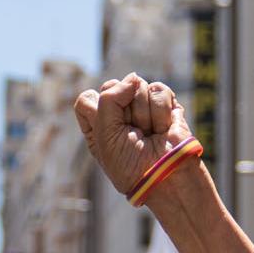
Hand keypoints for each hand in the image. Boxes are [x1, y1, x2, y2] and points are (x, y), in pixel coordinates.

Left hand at [73, 74, 194, 197]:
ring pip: (136, 86)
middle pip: (111, 86)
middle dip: (123, 112)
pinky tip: (163, 128)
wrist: (165, 175)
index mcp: (97, 123)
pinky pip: (158, 89)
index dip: (98, 108)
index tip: (109, 129)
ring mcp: (142, 106)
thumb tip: (133, 77)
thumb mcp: (105, 135)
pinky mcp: (165, 103)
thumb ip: (108, 99)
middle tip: (132, 134)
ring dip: (144, 114)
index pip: (88, 98)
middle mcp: (118, 112)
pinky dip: (161, 112)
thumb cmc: (130, 163)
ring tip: (149, 134)